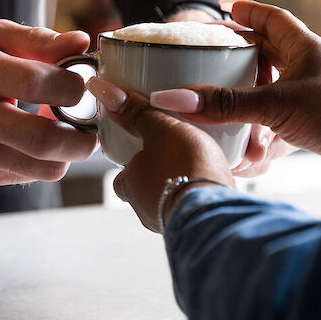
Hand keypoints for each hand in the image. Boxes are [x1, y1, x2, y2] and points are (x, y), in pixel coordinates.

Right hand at [0, 20, 97, 184]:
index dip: (72, 87)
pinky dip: (42, 162)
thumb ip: (39, 40)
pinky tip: (37, 141)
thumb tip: (82, 44)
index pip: (36, 84)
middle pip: (41, 139)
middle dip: (81, 138)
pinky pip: (24, 175)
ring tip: (69, 135)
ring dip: (66, 155)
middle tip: (92, 128)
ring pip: (38, 167)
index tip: (83, 85)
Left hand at [87, 77, 234, 232]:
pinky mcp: (198, 228)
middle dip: (158, 178)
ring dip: (180, 190)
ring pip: (170, 203)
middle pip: (145, 192)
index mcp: (130, 186)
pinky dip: (199, 200)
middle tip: (175, 160)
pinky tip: (213, 189)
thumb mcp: (162, 129)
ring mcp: (171, 223)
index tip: (145, 151)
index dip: (133, 164)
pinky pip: (194, 211)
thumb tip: (104, 91)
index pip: (122, 177)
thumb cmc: (184, 168)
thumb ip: (137, 112)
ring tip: (198, 172)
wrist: (216, 208)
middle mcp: (146, 211)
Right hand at [150, 0, 320, 186]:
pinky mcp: (316, 130)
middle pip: (266, 55)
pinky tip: (246, 155)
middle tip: (205, 65)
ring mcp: (314, 100)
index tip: (220, 9)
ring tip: (219, 115)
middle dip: (237, 62)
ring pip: (270, 95)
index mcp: (305, 48)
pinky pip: (279, 128)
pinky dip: (262, 139)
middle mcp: (310, 69)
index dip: (245, 10)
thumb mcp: (275, 105)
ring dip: (246, 107)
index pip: (271, 17)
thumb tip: (171, 99)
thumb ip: (224, 103)